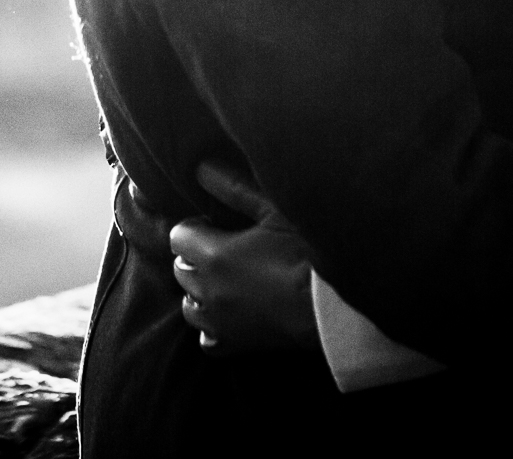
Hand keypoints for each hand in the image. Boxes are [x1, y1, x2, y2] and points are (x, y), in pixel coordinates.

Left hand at [168, 161, 317, 354]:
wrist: (334, 305)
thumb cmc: (307, 252)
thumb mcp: (274, 210)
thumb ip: (233, 188)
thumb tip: (200, 168)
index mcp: (213, 255)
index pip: (178, 236)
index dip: (196, 226)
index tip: (217, 223)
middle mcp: (207, 291)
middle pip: (181, 269)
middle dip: (196, 255)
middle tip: (227, 246)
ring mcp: (219, 322)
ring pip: (189, 304)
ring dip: (201, 290)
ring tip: (228, 279)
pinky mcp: (236, 345)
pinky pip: (208, 338)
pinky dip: (212, 326)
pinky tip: (231, 313)